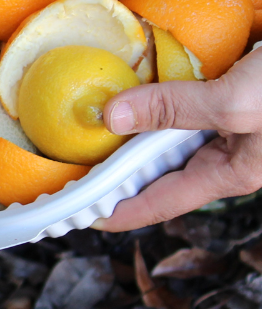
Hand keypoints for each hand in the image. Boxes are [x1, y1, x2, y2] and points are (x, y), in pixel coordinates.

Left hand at [94, 48, 261, 231]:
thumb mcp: (235, 103)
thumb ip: (176, 110)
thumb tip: (111, 116)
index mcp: (231, 172)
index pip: (161, 202)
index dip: (119, 212)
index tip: (79, 216)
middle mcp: (228, 156)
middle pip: (160, 171)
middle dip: (118, 172)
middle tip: (74, 170)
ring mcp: (230, 129)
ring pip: (170, 140)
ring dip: (133, 134)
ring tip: (92, 133)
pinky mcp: (231, 99)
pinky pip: (184, 110)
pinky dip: (156, 105)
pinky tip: (133, 92)